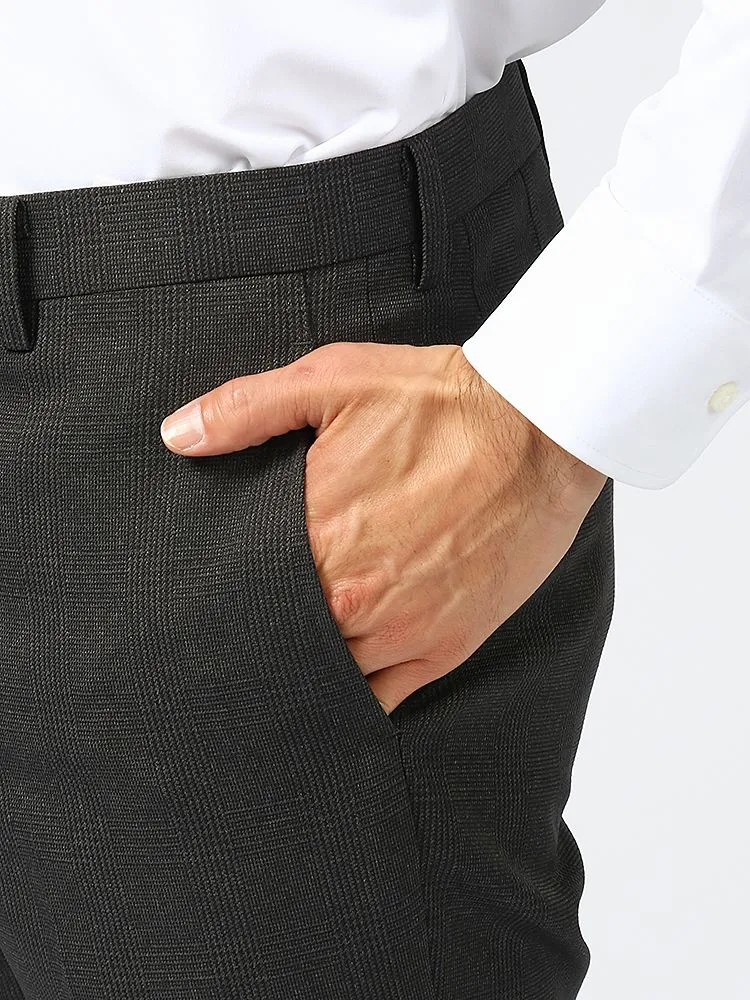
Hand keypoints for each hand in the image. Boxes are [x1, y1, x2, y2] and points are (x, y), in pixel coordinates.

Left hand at [160, 343, 606, 713]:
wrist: (539, 427)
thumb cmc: (439, 403)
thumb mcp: (333, 381)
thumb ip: (246, 409)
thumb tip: (177, 435)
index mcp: (317, 537)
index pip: (245, 594)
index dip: (229, 597)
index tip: (217, 598)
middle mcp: (354, 597)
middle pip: (282, 640)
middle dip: (264, 634)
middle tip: (245, 633)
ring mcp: (403, 630)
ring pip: (328, 675)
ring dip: (307, 665)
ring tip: (292, 653)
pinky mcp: (446, 646)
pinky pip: (383, 697)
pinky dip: (356, 693)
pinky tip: (341, 679)